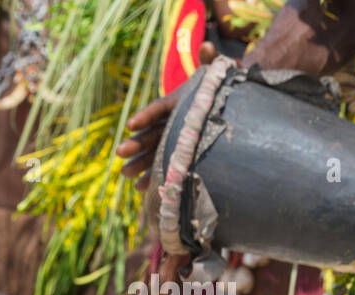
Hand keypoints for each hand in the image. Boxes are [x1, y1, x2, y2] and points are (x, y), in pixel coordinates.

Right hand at [115, 43, 216, 190]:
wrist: (234, 110)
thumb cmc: (223, 92)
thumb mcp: (218, 77)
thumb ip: (211, 63)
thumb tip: (206, 47)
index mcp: (177, 103)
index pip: (158, 109)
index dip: (145, 116)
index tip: (131, 124)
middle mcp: (171, 122)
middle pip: (151, 134)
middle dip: (135, 144)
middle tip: (120, 152)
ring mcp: (173, 141)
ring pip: (153, 153)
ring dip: (138, 164)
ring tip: (125, 174)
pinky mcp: (178, 158)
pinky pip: (164, 169)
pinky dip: (153, 178)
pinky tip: (142, 188)